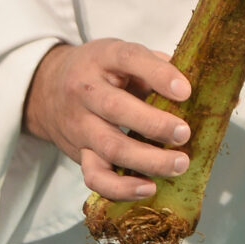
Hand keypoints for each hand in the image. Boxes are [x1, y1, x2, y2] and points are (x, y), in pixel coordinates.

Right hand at [23, 39, 193, 201]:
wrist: (46, 89)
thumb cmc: (100, 72)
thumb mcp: (122, 56)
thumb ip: (155, 65)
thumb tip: (197, 85)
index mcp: (103, 58)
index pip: (129, 59)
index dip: (158, 74)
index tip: (185, 91)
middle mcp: (86, 90)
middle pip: (115, 108)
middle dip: (154, 124)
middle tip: (184, 133)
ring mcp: (80, 124)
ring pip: (110, 147)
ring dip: (148, 160)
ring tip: (179, 164)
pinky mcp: (78, 153)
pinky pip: (95, 176)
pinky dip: (121, 188)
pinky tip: (148, 188)